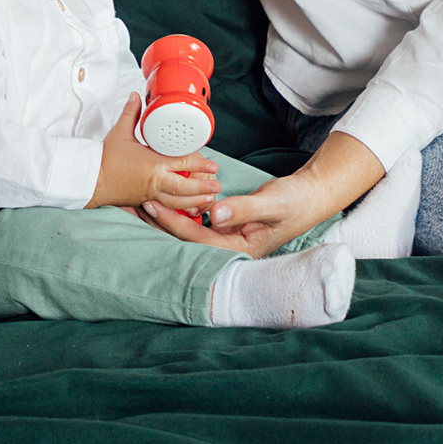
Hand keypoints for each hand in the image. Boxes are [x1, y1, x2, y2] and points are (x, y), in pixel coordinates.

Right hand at [91, 97, 220, 210]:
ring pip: (177, 202)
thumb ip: (131, 113)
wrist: (89, 180)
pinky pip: (166, 208)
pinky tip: (189, 209)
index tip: (212, 164)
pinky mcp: (144, 202)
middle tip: (217, 184)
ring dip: (195, 200)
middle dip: (202, 187)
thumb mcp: (119, 132)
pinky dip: (179, 210)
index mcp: (152, 163)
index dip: (200, 164)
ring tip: (210, 198)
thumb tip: (135, 96)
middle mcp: (154, 181)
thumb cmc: (104, 158)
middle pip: (184, 187)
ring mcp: (149, 194)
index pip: (182, 163)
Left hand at [147, 129, 382, 257]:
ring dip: (166, 213)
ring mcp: (228, 236)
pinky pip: (198, 217)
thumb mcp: (273, 203)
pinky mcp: (227, 224)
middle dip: (160, 220)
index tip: (151, 204)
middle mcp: (229, 245)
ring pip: (189, 227)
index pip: (198, 237)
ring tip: (139, 199)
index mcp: (240, 248)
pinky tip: (166, 195)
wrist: (311, 196)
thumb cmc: (296, 201)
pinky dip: (181, 205)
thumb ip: (245, 209)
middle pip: (186, 236)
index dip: (173, 221)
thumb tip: (215, 214)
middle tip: (132, 201)